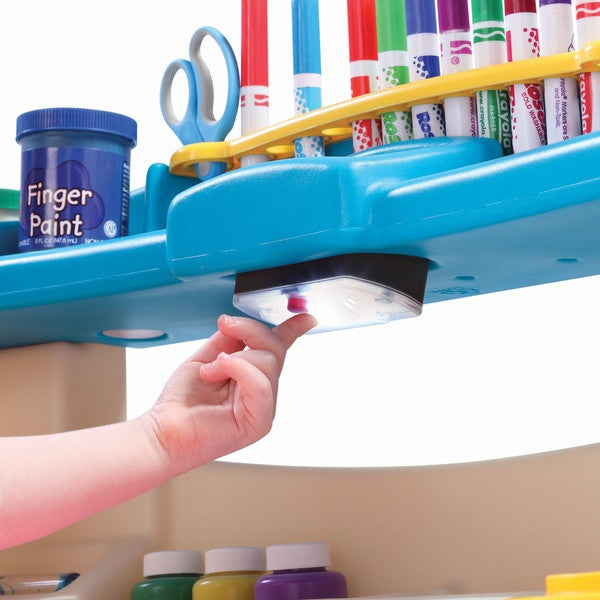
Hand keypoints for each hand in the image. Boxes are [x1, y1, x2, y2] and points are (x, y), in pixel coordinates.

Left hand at [142, 313, 316, 474]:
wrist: (163, 432)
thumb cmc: (180, 403)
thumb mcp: (205, 358)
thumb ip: (228, 340)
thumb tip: (241, 323)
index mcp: (252, 377)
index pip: (277, 351)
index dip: (292, 331)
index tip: (305, 318)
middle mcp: (262, 392)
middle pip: (275, 349)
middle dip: (250, 330)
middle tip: (225, 325)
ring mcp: (264, 409)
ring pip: (268, 362)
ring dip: (233, 357)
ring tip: (209, 370)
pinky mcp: (259, 423)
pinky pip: (260, 384)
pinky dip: (238, 368)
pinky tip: (218, 370)